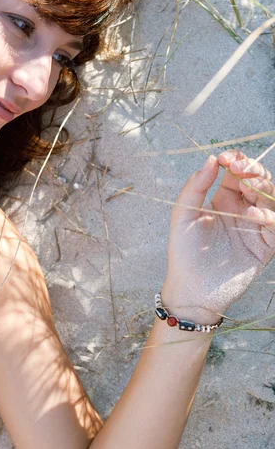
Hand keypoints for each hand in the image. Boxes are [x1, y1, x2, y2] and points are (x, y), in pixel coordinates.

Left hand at [161, 149, 274, 322]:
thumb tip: (211, 160)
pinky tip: (251, 214)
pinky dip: (268, 216)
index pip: (237, 172)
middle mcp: (242, 209)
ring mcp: (255, 227)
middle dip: (252, 169)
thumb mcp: (182, 215)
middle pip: (259, 181)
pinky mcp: (265, 245)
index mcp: (223, 199)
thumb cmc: (184, 254)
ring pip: (271, 198)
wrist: (192, 289)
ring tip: (247, 188)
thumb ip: (195, 187)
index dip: (236, 160)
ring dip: (262, 188)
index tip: (226, 158)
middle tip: (239, 169)